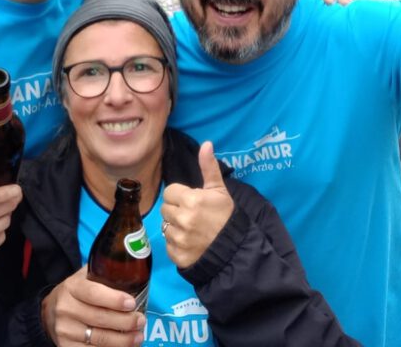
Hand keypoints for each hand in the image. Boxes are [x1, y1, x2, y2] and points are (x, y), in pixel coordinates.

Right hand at [41, 267, 144, 346]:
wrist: (49, 312)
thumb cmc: (76, 293)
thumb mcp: (84, 277)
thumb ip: (102, 272)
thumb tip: (133, 270)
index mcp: (72, 287)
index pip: (94, 293)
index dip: (114, 300)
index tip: (132, 303)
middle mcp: (65, 308)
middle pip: (100, 318)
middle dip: (125, 322)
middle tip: (140, 321)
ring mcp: (65, 330)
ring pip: (99, 339)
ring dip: (123, 340)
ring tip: (138, 337)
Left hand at [161, 142, 233, 268]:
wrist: (235, 249)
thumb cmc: (225, 216)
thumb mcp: (219, 190)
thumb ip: (209, 167)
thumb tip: (206, 143)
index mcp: (191, 200)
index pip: (169, 192)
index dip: (179, 196)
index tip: (191, 201)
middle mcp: (182, 219)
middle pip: (165, 209)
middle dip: (176, 210)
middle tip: (192, 215)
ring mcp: (179, 239)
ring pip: (165, 227)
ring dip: (175, 227)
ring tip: (191, 230)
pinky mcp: (177, 256)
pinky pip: (168, 245)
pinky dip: (176, 244)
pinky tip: (189, 243)